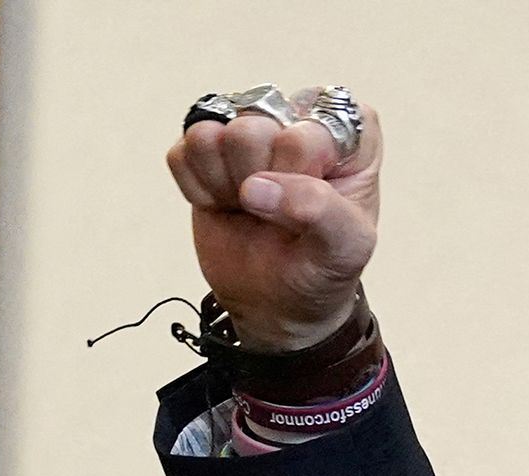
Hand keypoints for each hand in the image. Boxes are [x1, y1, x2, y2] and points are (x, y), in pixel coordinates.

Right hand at [165, 93, 383, 352]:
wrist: (280, 303)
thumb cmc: (324, 267)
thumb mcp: (347, 247)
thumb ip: (319, 209)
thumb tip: (254, 188)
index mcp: (347, 133)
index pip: (310, 126)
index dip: (302, 170)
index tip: (314, 201)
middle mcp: (294, 119)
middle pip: (252, 126)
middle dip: (260, 179)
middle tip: (277, 210)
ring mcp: (245, 128)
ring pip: (209, 134)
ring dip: (226, 184)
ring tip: (251, 206)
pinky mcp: (205, 148)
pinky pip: (181, 153)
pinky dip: (199, 190)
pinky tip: (225, 205)